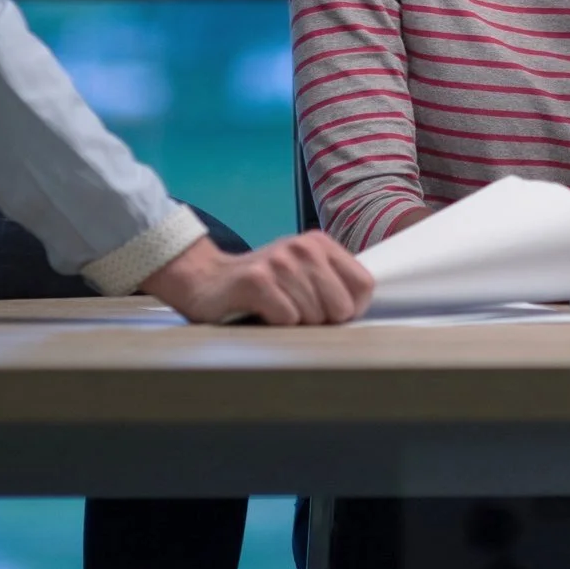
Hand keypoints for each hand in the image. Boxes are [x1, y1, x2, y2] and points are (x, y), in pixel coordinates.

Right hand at [138, 230, 373, 323]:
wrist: (205, 279)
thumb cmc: (262, 284)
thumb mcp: (302, 273)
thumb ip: (333, 283)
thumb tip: (361, 311)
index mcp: (319, 243)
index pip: (364, 285)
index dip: (352, 309)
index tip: (332, 315)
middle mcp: (302, 247)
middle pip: (340, 307)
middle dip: (322, 321)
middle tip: (295, 313)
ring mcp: (279, 262)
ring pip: (313, 316)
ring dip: (295, 324)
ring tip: (274, 310)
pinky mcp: (256, 280)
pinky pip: (286, 319)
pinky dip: (275, 324)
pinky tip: (259, 311)